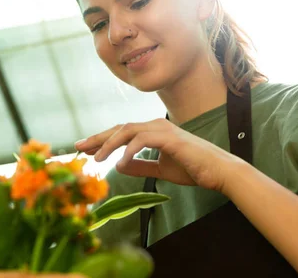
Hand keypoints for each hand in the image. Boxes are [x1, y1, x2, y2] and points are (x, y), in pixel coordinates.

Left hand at [74, 118, 243, 192]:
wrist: (219, 171)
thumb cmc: (193, 169)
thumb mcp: (160, 169)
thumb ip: (140, 165)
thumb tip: (119, 165)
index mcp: (153, 131)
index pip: (122, 133)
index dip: (102, 140)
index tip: (85, 150)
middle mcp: (155, 126)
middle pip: (120, 128)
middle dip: (98, 138)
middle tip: (78, 147)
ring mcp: (163, 129)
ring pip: (128, 131)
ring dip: (109, 143)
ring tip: (96, 158)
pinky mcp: (170, 138)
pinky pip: (144, 140)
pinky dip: (130, 150)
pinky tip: (120, 163)